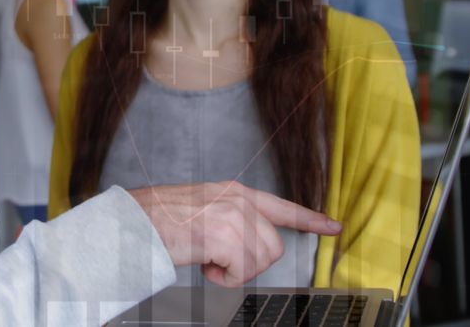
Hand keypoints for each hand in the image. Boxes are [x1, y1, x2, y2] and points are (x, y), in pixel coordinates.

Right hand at [128, 181, 341, 287]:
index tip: (333, 226)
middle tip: (220, 261)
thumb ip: (231, 218)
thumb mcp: (203, 208)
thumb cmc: (160, 220)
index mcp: (234, 192)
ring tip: (208, 261)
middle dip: (252, 263)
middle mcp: (239, 200)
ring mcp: (234, 217)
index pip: (281, 206)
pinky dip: (224, 278)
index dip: (309, 219)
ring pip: (261, 261)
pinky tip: (205, 266)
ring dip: (235, 271)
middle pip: (274, 246)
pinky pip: (243, 272)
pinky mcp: (227, 237)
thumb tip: (248, 244)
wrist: (135, 223)